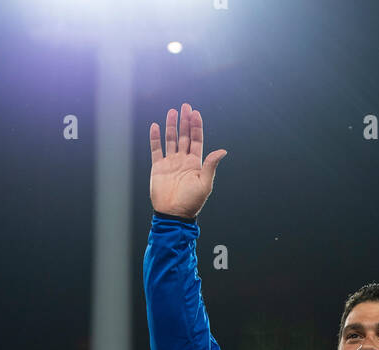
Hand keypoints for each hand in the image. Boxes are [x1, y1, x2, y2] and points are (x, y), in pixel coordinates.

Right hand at [149, 103, 226, 218]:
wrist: (173, 214)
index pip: (196, 140)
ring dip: (171, 126)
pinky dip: (155, 138)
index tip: (195, 113)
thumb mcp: (205, 183)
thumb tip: (222, 150)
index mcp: (195, 164)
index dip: (196, 126)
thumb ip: (211, 165)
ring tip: (172, 112)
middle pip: (184, 136)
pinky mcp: (158, 167)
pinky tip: (155, 126)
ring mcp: (170, 163)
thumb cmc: (191, 202)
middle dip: (185, 121)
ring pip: (171, 140)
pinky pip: (156, 149)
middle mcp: (183, 161)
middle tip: (185, 106)